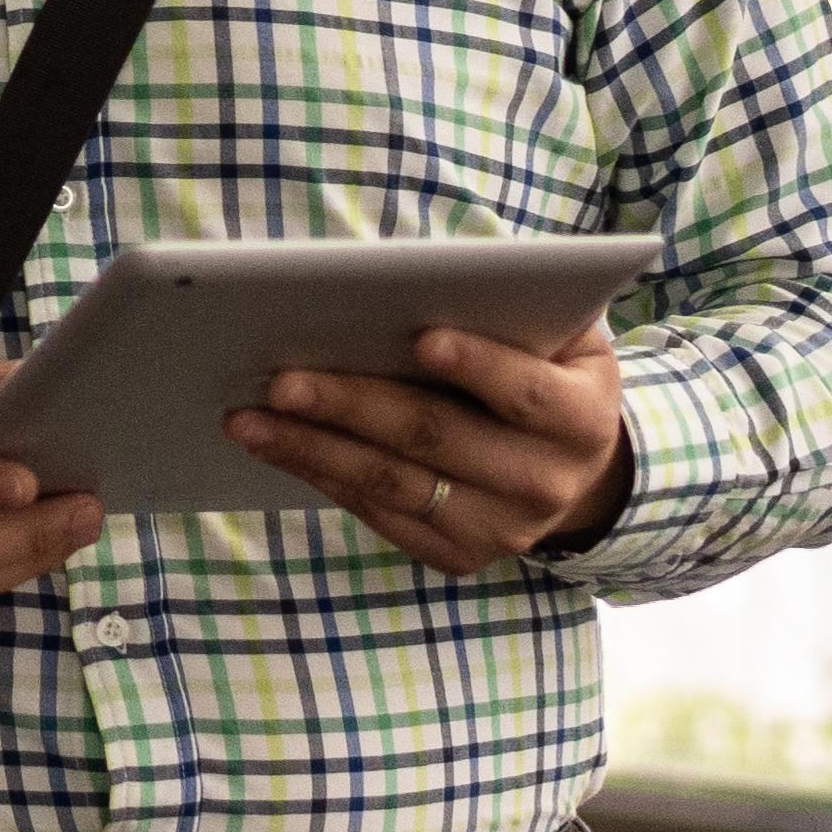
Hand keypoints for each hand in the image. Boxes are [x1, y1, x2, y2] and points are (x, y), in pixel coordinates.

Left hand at [229, 325, 631, 577]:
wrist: (578, 475)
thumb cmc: (552, 376)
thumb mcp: (565, 337)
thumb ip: (520, 307)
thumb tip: (434, 275)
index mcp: (581, 421)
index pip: (526, 393)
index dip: (479, 365)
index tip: (424, 338)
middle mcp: (545, 484)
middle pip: (437, 439)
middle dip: (353, 405)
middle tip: (283, 380)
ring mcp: (500, 530)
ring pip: (392, 484)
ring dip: (312, 449)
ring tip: (249, 419)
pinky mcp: (457, 556)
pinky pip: (378, 513)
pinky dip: (322, 476)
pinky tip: (278, 446)